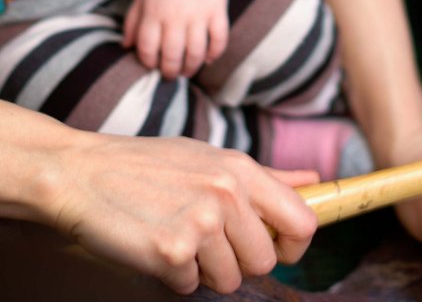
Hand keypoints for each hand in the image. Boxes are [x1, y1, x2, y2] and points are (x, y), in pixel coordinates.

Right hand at [48, 130, 318, 293]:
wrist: (84, 173)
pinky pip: (191, 288)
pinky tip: (155, 244)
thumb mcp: (210, 157)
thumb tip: (314, 180)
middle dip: (239, 261)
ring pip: (230, 281)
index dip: (293, 245)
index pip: (302, 221)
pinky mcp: (171, 252)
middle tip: (206, 239)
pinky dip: (174, 276)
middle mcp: (227, 192)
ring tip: (178, 236)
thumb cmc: (149, 165)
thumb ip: (266, 175)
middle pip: (265, 261)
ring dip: (205, 270)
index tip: (275, 247)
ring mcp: (200, 223)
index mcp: (241, 168)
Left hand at [123, 0, 227, 78]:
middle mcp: (175, 17)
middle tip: (170, 74)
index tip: (152, 65)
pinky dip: (215, 53)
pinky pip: (219, 39)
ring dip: (191, 67)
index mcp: (154, 13)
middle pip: (172, 56)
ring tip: (188, 71)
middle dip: (170, 71)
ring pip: (195, 53)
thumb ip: (133, 20)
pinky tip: (208, 58)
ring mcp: (198, 15)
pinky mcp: (217, 11)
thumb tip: (126, 46)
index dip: (148, 63)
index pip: (147, 49)